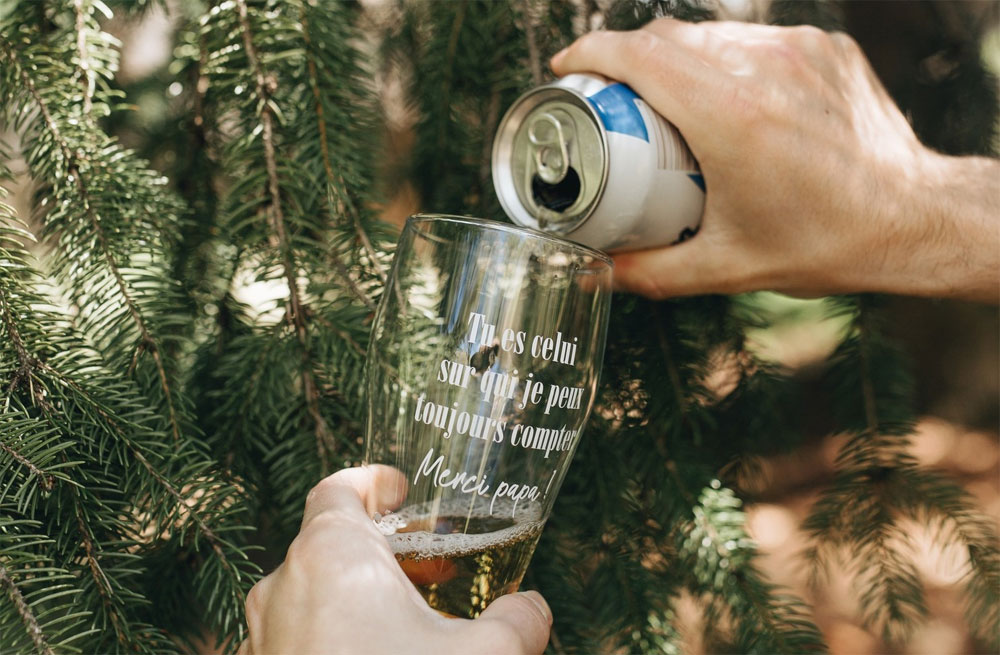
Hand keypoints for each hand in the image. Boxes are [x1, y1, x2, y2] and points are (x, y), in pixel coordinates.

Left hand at [240, 466, 551, 654]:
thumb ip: (517, 623)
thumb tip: (535, 610)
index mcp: (330, 555)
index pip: (337, 488)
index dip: (373, 481)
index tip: (404, 489)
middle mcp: (284, 588)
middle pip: (332, 543)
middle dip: (386, 552)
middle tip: (433, 569)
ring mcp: (265, 639)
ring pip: (313, 595)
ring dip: (361, 598)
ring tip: (413, 625)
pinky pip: (299, 641)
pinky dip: (337, 638)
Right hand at [552, 19, 998, 301]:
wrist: (913, 219)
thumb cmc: (825, 243)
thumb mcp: (726, 267)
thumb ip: (650, 272)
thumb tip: (597, 273)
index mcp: (730, 119)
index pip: (639, 55)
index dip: (591, 54)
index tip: (569, 69)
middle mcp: (762, 70)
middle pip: (667, 37)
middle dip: (626, 58)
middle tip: (612, 99)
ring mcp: (798, 51)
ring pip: (710, 34)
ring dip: (677, 60)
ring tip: (668, 105)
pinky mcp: (824, 48)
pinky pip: (753, 40)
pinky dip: (726, 62)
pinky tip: (730, 103)